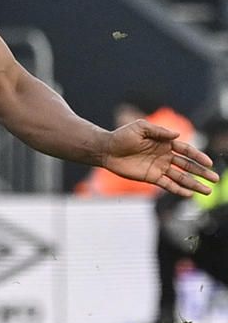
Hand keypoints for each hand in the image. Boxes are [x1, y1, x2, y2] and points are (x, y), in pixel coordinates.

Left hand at [102, 120, 217, 198]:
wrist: (107, 149)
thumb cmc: (122, 136)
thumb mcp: (140, 127)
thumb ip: (159, 131)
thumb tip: (178, 134)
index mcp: (165, 143)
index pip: (186, 150)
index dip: (198, 157)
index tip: (209, 163)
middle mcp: (165, 156)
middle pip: (188, 165)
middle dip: (202, 172)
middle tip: (215, 179)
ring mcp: (159, 167)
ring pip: (181, 177)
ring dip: (194, 184)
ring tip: (207, 191)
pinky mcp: (151, 177)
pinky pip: (167, 185)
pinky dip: (178, 190)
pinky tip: (189, 195)